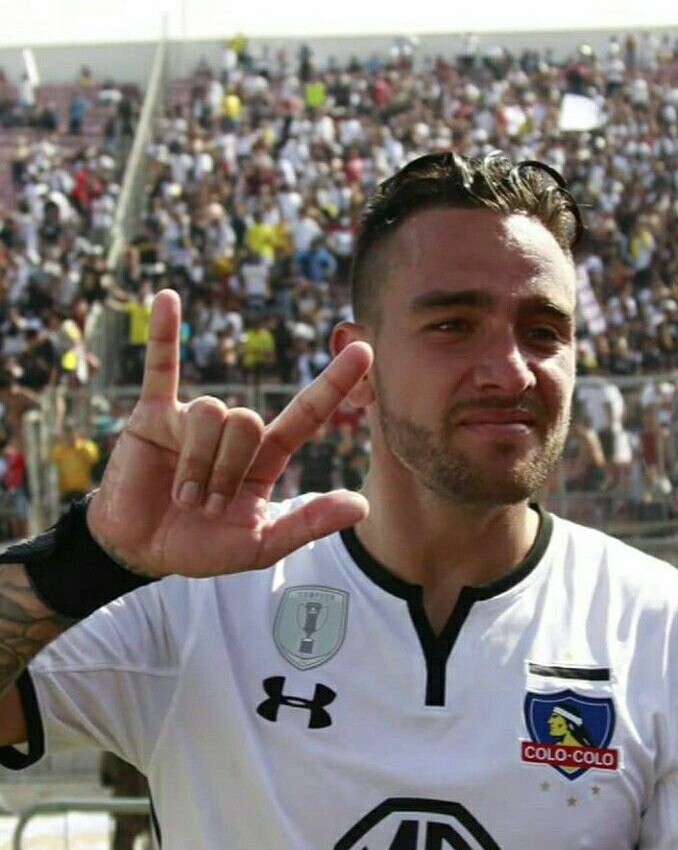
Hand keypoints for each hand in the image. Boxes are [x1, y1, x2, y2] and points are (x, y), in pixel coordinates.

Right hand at [87, 290, 371, 577]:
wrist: (140, 550)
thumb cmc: (201, 546)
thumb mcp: (260, 544)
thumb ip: (308, 524)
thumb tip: (362, 505)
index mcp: (264, 457)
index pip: (305, 413)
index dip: (333, 384)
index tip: (364, 350)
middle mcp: (232, 432)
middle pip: (248, 422)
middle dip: (227, 471)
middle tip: (207, 507)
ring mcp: (193, 419)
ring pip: (211, 413)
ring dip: (198, 463)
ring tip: (183, 496)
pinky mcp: (153, 416)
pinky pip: (162, 368)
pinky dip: (165, 335)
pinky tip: (168, 299)